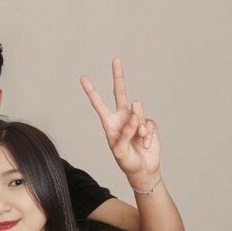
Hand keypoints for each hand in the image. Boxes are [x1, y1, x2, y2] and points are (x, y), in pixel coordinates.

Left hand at [80, 58, 160, 184]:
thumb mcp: (119, 150)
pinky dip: (148, 134)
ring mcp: (135, 119)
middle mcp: (122, 117)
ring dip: (138, 127)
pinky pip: (148, 123)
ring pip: (137, 111)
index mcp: (109, 123)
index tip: (83, 78)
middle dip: (118, 76)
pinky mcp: (148, 124)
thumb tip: (134, 114)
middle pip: (119, 93)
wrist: (143, 170)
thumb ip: (124, 132)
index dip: (91, 91)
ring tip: (138, 139)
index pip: (99, 104)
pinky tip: (145, 143)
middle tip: (115, 60)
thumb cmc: (127, 161)